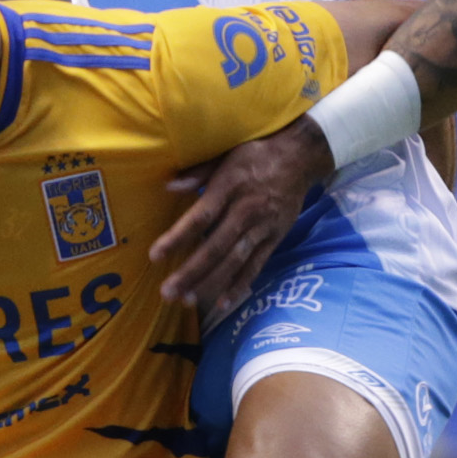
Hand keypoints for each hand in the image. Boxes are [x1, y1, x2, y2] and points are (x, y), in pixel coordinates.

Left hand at [148, 118, 332, 312]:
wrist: (300, 157)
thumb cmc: (256, 154)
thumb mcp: (225, 153)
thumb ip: (198, 173)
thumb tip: (168, 187)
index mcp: (229, 187)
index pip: (200, 218)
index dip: (178, 238)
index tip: (155, 256)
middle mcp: (246, 210)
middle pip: (215, 247)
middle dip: (191, 272)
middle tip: (168, 292)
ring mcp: (263, 227)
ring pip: (234, 261)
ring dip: (211, 283)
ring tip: (187, 302)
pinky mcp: (275, 238)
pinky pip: (256, 266)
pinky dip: (240, 285)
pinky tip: (222, 304)